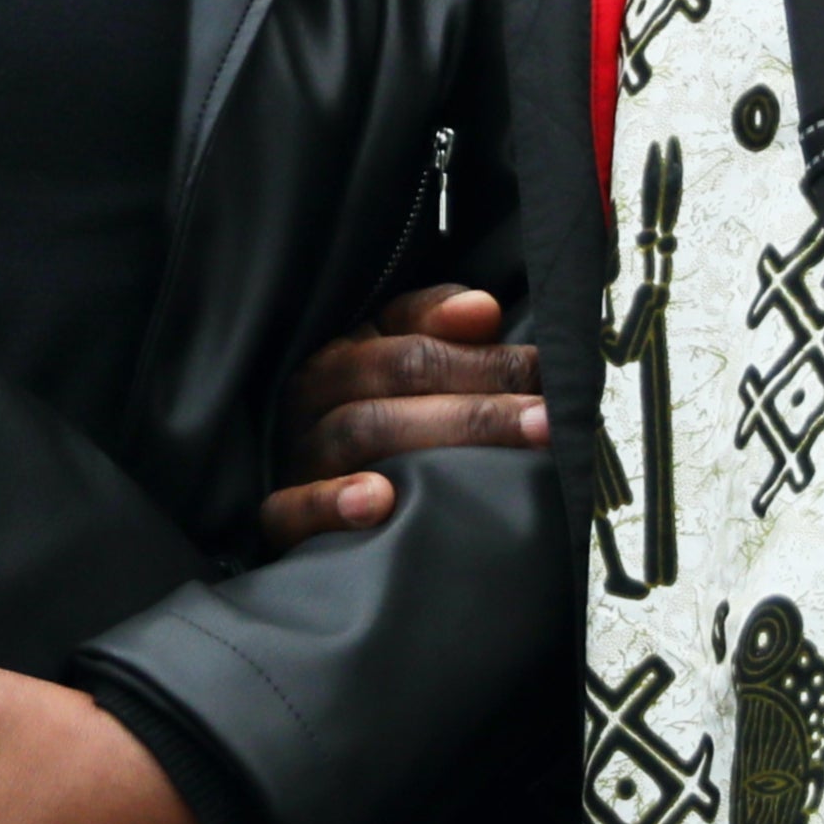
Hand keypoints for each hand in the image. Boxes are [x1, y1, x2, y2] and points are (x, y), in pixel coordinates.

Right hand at [261, 283, 546, 549]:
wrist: (305, 493)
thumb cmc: (367, 417)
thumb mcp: (395, 361)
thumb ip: (436, 326)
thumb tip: (484, 309)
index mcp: (345, 349)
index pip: (414, 339)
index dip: (483, 356)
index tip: (546, 374)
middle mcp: (314, 391)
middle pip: (393, 379)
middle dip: (478, 400)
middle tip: (545, 422)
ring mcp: (295, 451)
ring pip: (358, 431)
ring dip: (431, 441)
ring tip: (497, 465)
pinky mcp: (277, 515)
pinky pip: (290, 507)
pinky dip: (331, 501)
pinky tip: (378, 501)